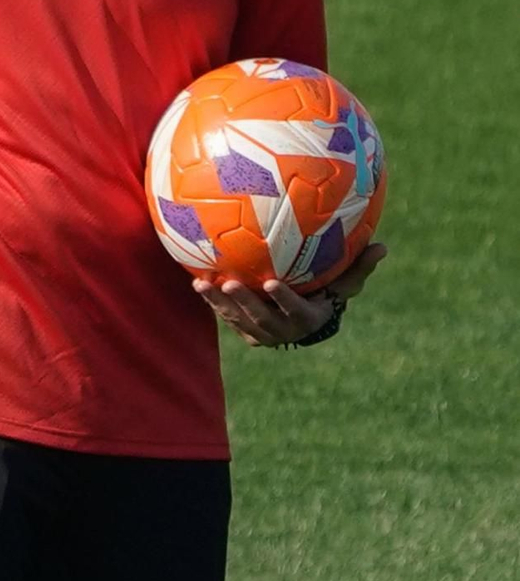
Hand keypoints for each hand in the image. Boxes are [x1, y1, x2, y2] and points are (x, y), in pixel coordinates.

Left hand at [194, 241, 386, 346]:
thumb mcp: (346, 283)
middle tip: (229, 283)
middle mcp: (283, 330)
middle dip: (244, 302)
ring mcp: (262, 333)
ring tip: (201, 284)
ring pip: (238, 319)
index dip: (283, 299)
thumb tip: (383, 247)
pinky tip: (197, 281)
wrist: (305, 318)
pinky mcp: (245, 331)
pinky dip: (212, 302)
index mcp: (308, 318)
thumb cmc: (329, 293)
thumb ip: (359, 267)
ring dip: (219, 302)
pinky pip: (226, 317)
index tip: (271, 282)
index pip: (296, 310)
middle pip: (261, 318)